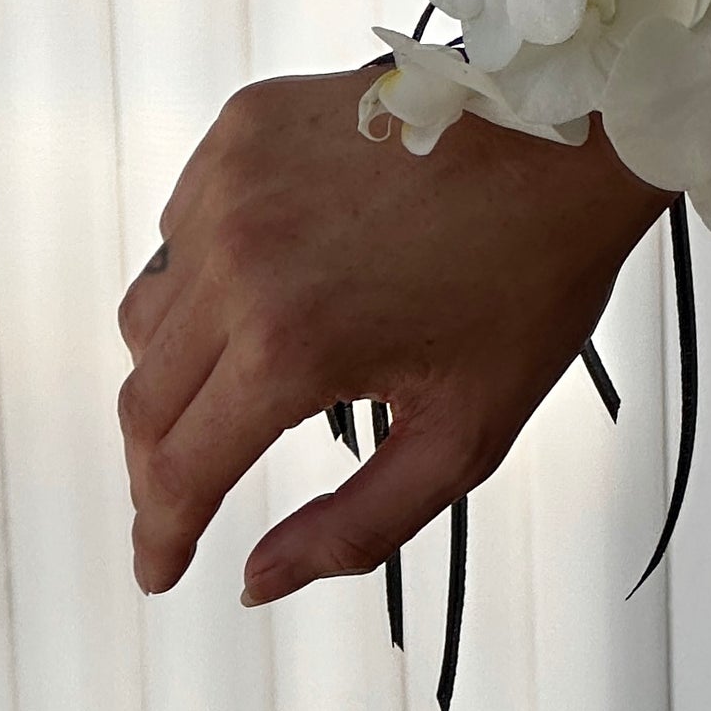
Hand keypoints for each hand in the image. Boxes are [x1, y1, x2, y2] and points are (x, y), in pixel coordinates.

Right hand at [116, 67, 672, 603]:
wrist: (566, 138)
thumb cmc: (530, 286)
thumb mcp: (464, 438)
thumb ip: (356, 527)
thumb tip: (257, 580)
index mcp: (290, 347)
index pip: (179, 471)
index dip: (160, 536)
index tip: (157, 571)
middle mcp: (238, 260)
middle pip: (144, 399)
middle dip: (157, 468)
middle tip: (185, 502)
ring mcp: (229, 184)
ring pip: (148, 313)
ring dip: (173, 371)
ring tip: (235, 392)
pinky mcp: (240, 130)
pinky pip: (180, 230)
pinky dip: (201, 277)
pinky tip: (264, 288)